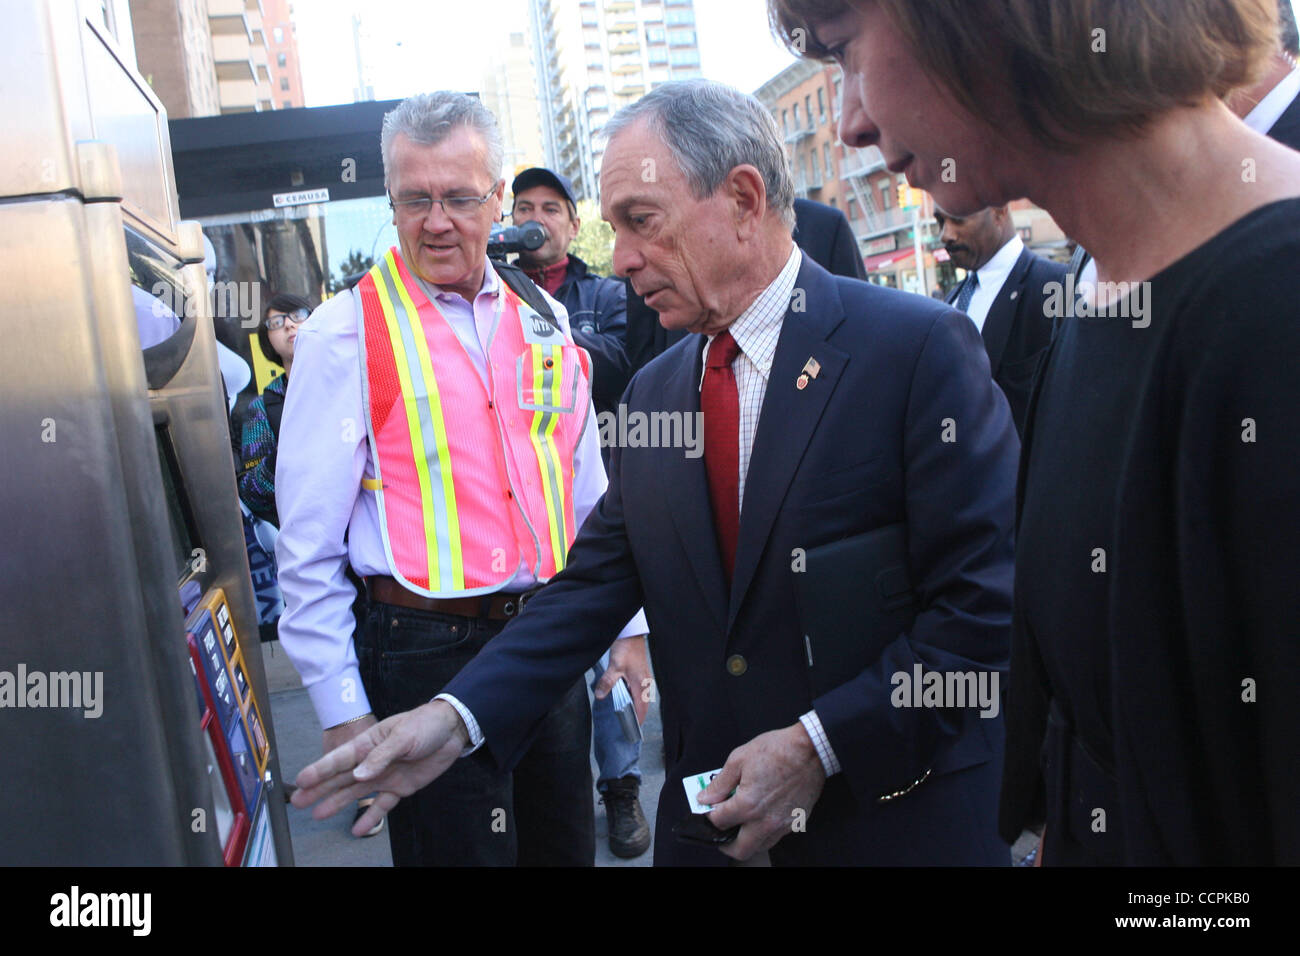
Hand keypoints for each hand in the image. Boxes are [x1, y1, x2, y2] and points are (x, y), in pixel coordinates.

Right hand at [293, 700, 469, 835]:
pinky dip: (371, 817)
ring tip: (318, 814)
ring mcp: (385, 775)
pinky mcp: (400, 787)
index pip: (340, 758)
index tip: (302, 780)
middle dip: (319, 789)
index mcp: (369, 743)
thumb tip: (359, 775)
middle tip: (298, 801)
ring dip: (336, 803)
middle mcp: (372, 761)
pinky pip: (382, 804)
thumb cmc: (425, 724)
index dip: (320, 769)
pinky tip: (358, 829)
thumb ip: (381, 756)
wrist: (452, 731)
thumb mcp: (403, 736)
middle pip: (341, 778)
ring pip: (356, 792)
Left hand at [593, 635, 651, 723]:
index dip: (638, 720)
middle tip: (628, 726)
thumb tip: (600, 696)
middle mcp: (644, 683)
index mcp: (640, 684)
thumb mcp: (614, 666)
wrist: (631, 634)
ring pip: (641, 697)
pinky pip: (639, 690)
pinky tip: (625, 697)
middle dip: (637, 716)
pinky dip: (634, 697)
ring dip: (635, 706)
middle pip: (643, 705)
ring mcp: (643, 678)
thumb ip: (607, 682)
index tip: (633, 730)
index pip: (641, 708)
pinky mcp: (640, 673)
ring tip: (626, 715)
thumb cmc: (626, 649)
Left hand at [699, 723, 826, 861]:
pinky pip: (775, 837)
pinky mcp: (795, 822)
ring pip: (759, 847)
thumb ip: (719, 783)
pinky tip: (761, 816)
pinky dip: (764, 832)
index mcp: (747, 805)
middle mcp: (765, 821)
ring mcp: (782, 825)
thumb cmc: (777, 750)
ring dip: (746, 840)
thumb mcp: (739, 759)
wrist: (811, 749)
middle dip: (724, 843)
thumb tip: (706, 798)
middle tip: (720, 830)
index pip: (718, 822)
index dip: (709, 816)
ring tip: (741, 823)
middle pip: (739, 849)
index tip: (709, 809)